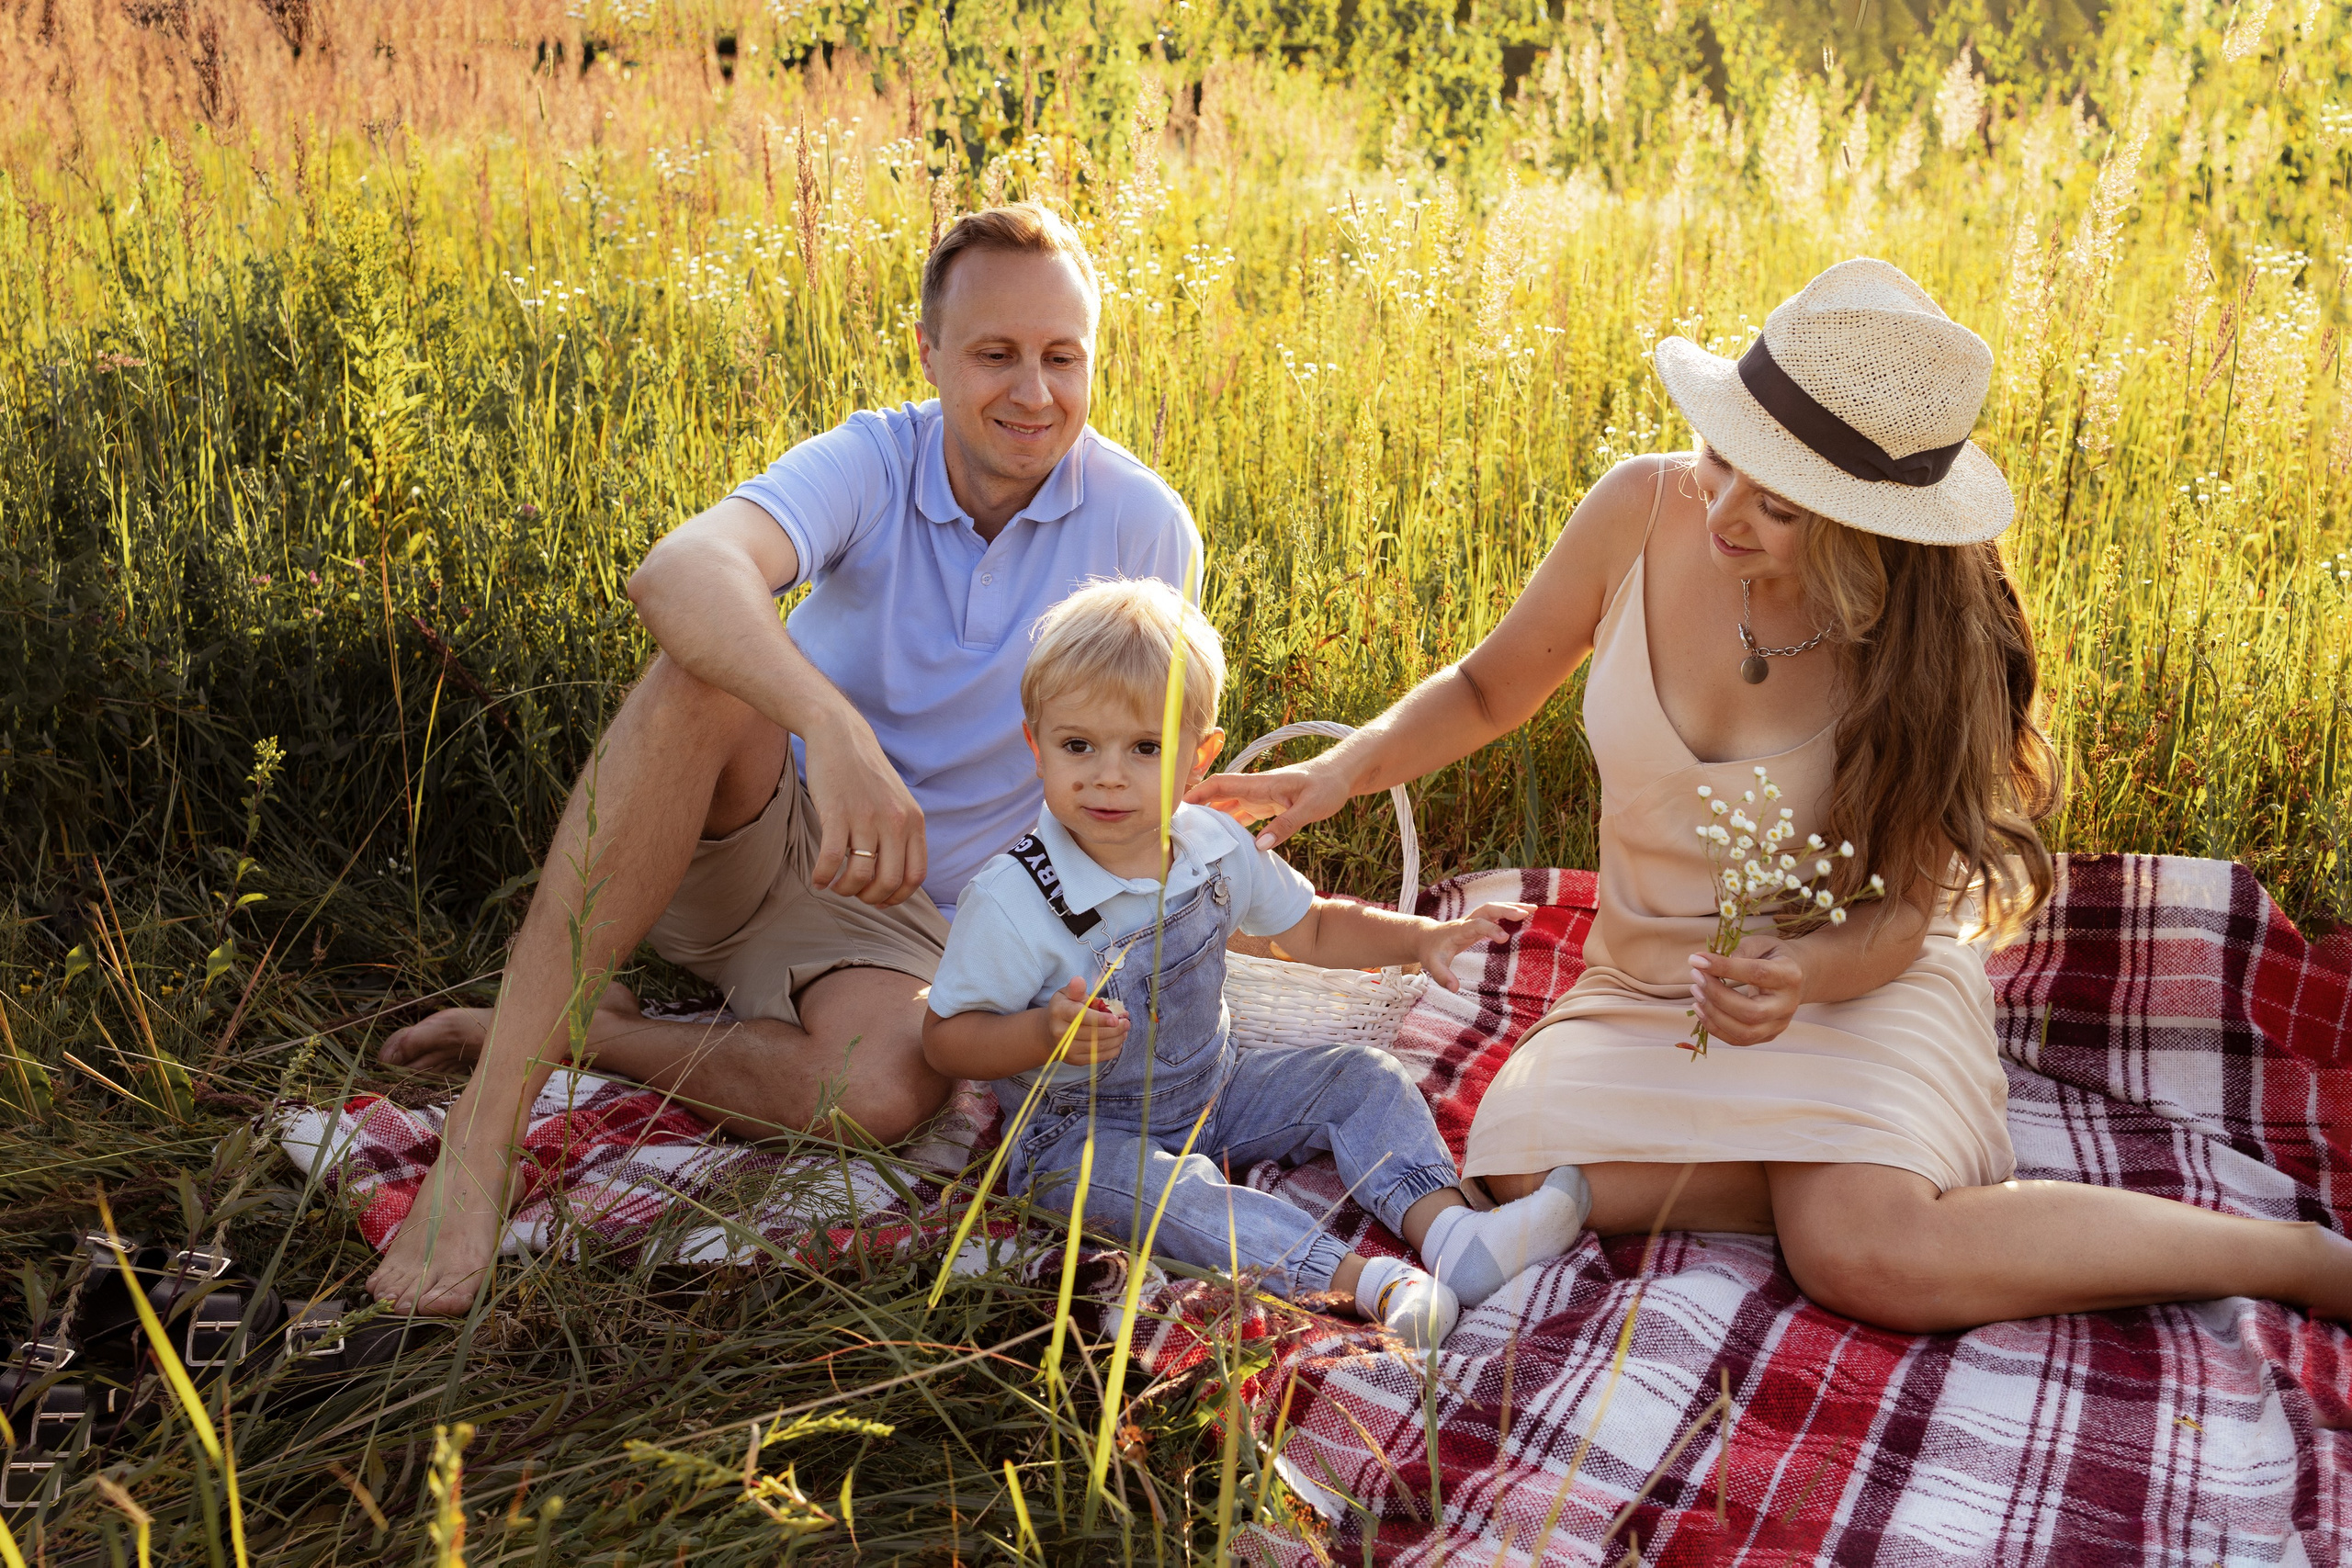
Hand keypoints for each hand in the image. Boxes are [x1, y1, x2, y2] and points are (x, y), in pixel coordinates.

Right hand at [803, 714, 927, 905]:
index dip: (899, 897)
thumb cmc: (866, 774)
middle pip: (889, 882)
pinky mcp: (837, 813)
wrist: (841, 737)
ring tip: (835, 886)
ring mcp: (866, 818)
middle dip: (870, 897)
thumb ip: (902, 834)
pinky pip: (830, 859)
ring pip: (860, 875)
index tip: (881, 900)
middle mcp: (894, 822)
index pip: (916, 875)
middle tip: (855, 893)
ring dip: (845, 890)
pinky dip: (822, 876)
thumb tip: (894, 878)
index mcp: (913, 821)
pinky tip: (817, 879)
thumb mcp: (898, 802)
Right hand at [1043, 978, 1127, 1065]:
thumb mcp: (1067, 994)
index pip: (1081, 1016)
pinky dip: (1111, 1050)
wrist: (1050, 1031)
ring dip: (1116, 1039)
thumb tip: (1079, 981)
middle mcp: (1060, 1032)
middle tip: (1127, 1023)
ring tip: (1125, 1031)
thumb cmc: (1065, 1008)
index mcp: (1059, 1011)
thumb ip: (1076, 989)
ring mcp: (1066, 1048)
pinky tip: (1118, 1041)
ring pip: (1097, 1046)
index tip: (1116, 1019)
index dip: (1100, 1019)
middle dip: (1114, 1029)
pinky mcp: (1074, 1060)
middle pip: (1092, 1033)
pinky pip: (1097, 1057)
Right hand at [1185, 763, 1352, 849]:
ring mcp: (1260, 797)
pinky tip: (1222, 839)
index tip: (1179, 804)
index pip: (1222, 784)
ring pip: (1228, 806)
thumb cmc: (1327, 786)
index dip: (1199, 792)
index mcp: (1261, 783)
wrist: (1341, 776)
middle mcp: (1256, 789)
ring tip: (1194, 836)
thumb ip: (1285, 825)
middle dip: (1198, 807)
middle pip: (1218, 795)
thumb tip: (1258, 846)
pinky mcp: (1267, 806)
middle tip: (1179, 827)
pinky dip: (1229, 824)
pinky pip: (1242, 814)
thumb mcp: (1310, 807)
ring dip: (1212, 817)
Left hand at [1413, 903, 1533, 992]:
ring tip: (1533, 908)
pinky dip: (1510, 911)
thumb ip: (1442, 976)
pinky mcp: (1478, 922)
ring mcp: (1473, 920)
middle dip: (1505, 909)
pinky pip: (1496, 913)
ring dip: (1512, 906)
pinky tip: (1525, 913)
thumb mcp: (1433, 965)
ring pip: (1493, 908)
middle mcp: (1467, 921)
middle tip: (1525, 913)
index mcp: (1458, 931)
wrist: (1425, 937)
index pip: (1476, 925)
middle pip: (1487, 909)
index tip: (1504, 938)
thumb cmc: (1431, 952)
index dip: (1490, 929)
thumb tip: (1454, 988)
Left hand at [1689, 945, 1805, 1046]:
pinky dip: (1715, 1027)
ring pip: (1743, 1032)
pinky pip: (1738, 1040)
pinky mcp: (1768, 1036)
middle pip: (1750, 1011)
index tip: (1697, 960)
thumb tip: (1710, 964)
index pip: (1756, 973)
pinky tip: (1701, 1009)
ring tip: (1696, 991)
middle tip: (1696, 977)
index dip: (1724, 967)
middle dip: (1716, 995)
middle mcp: (1787, 1005)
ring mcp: (1779, 1025)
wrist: (1796, 978)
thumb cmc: (1773, 956)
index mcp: (1789, 976)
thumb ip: (1740, 950)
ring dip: (1712, 1014)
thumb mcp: (1761, 943)